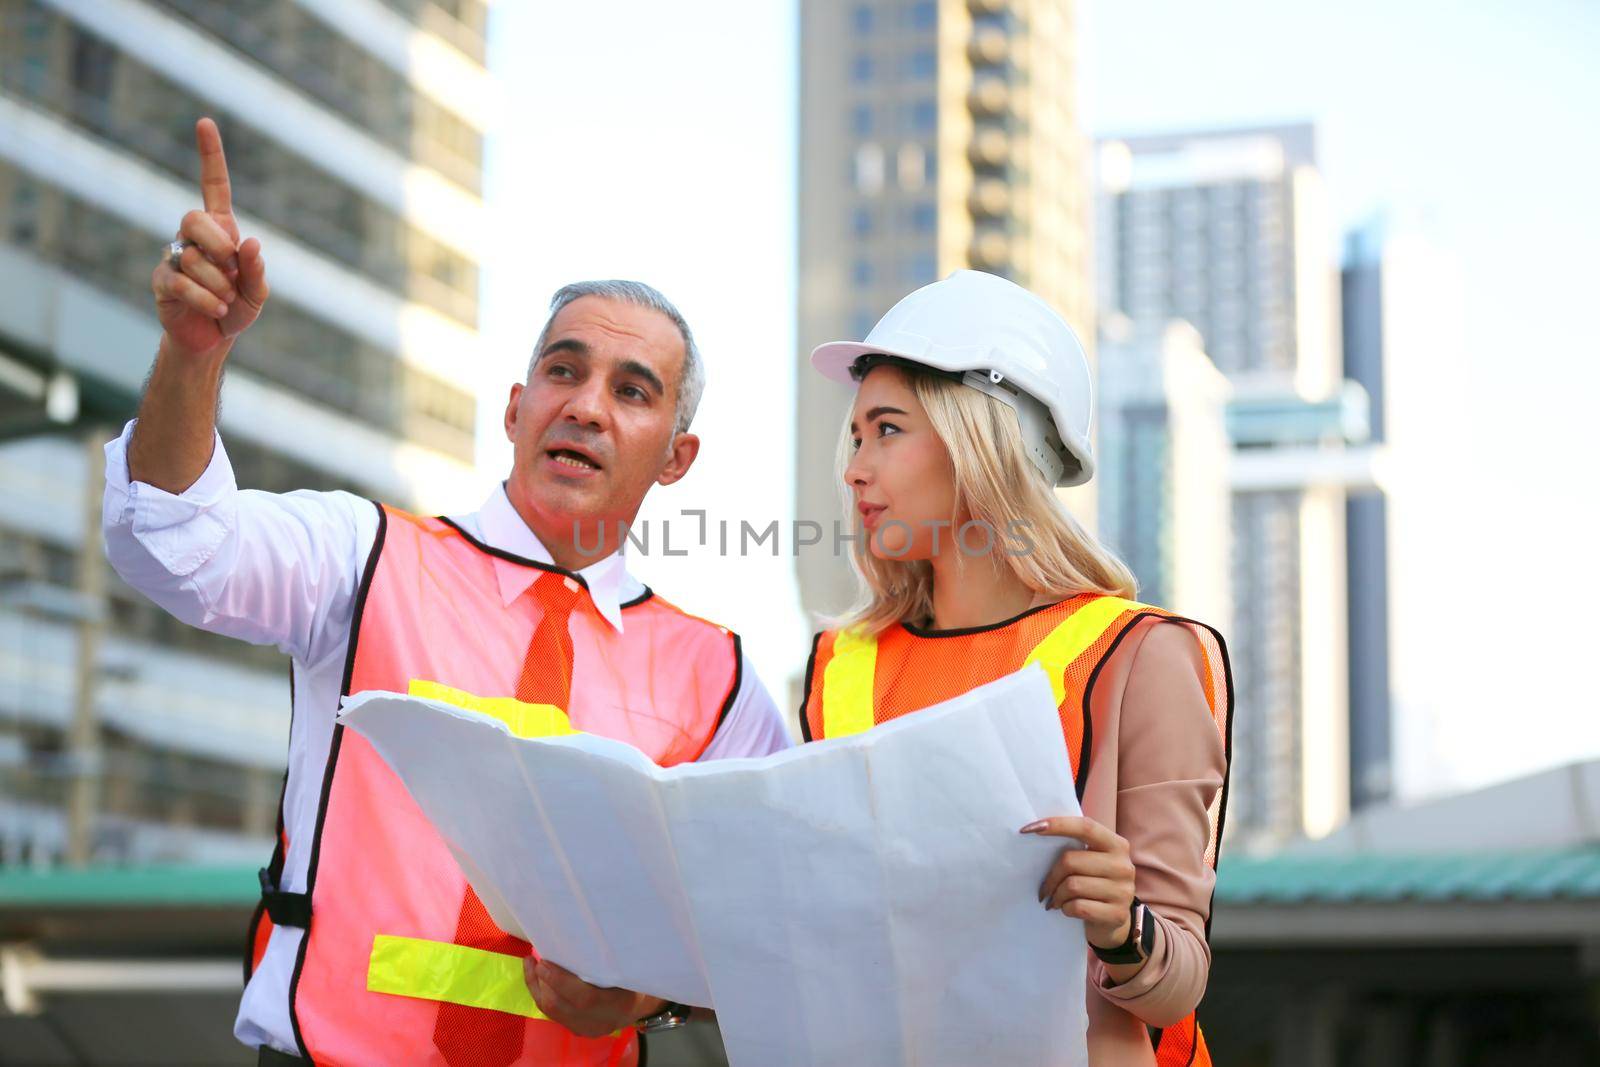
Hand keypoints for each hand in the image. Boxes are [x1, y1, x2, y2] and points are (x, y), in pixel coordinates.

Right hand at [151, 117, 268, 359]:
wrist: (212, 338)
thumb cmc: (236, 308)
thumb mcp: (256, 293)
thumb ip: (256, 270)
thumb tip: (250, 242)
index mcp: (221, 230)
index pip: (213, 185)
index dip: (210, 156)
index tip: (204, 122)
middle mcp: (194, 237)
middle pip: (193, 218)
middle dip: (217, 243)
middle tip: (231, 269)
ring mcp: (175, 257)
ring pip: (190, 255)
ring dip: (217, 281)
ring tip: (225, 299)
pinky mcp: (161, 281)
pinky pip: (179, 281)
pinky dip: (204, 297)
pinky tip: (215, 308)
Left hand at [522, 957, 660, 1038]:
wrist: (642, 1003)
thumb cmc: (638, 975)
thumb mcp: (631, 963)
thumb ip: (613, 953)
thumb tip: (590, 926)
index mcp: (620, 1004)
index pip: (585, 999)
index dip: (561, 981)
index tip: (545, 961)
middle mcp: (602, 1022)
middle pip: (563, 1007)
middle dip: (543, 982)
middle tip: (535, 959)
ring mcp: (588, 1029)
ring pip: (553, 1012)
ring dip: (537, 987)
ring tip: (530, 964)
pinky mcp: (577, 1028)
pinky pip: (553, 1014)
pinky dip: (541, 993)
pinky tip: (535, 976)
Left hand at [1022, 816, 1136, 949]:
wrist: (1114, 922)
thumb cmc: (1094, 884)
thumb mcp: (1092, 861)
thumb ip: (1076, 848)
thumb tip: (1037, 832)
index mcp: (1117, 845)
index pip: (1085, 827)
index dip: (1057, 825)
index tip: (1028, 829)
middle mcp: (1123, 866)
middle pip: (1071, 861)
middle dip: (1051, 876)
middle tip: (1044, 888)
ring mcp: (1123, 891)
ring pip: (1072, 886)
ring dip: (1056, 895)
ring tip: (1055, 900)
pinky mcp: (1117, 914)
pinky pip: (1078, 907)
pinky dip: (1065, 909)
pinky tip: (1066, 909)